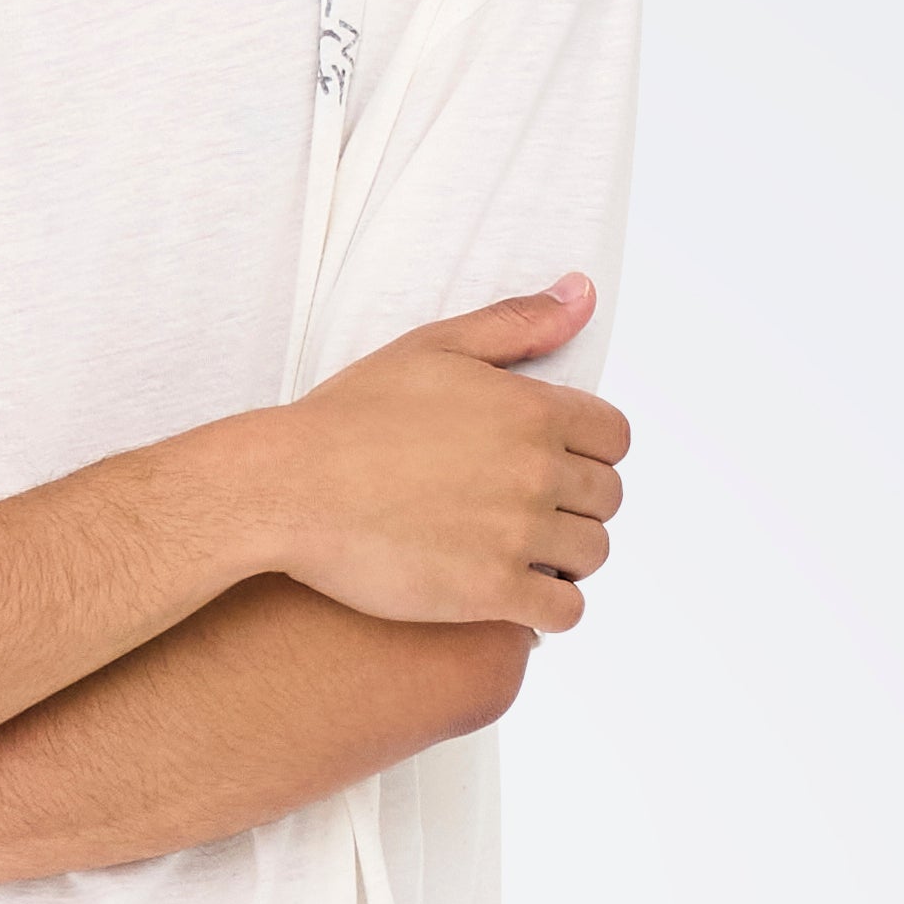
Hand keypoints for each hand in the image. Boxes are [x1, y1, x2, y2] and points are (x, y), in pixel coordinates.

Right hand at [246, 281, 625, 630]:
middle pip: (607, 500)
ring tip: (527, 557)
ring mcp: (516, 534)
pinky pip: (563, 611)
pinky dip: (552, 608)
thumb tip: (583, 292)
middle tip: (533, 516)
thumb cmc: (348, 418)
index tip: (556, 468)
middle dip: (578, 507)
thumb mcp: (434, 348)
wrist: (288, 488)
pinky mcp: (491, 593)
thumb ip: (517, 323)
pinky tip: (519, 599)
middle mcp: (535, 470)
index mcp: (531, 409)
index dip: (591, 454)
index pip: (615, 439)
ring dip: (568, 559)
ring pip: (591, 555)